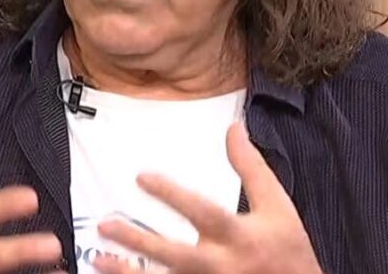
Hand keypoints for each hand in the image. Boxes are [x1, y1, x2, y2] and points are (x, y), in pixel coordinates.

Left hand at [94, 122, 322, 273]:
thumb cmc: (289, 250)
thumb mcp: (278, 204)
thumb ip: (251, 166)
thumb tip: (233, 127)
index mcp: (239, 236)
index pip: (200, 211)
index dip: (170, 194)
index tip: (141, 177)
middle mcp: (221, 265)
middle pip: (173, 254)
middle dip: (137, 241)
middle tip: (106, 225)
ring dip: (128, 272)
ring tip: (98, 259)